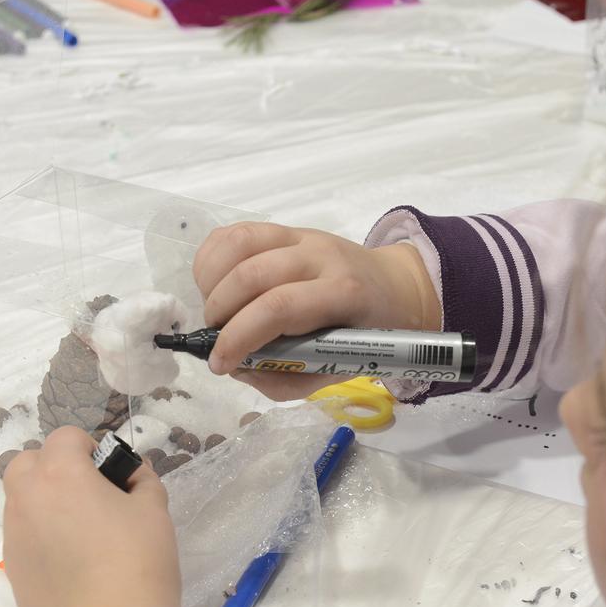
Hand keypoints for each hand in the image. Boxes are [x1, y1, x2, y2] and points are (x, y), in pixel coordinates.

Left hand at [2, 427, 181, 606]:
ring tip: (82, 533)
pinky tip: (71, 562)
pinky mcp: (11, 570)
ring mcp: (13, 536)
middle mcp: (26, 498)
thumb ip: (142, 481)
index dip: (91, 447)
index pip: (66, 437)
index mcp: (60, 474)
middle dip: (54, 469)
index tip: (111, 473)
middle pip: (28, 463)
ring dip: (46, 503)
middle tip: (89, 495)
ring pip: (21, 501)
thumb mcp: (154, 512)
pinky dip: (41, 535)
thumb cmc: (137, 562)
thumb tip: (131, 475)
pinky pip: (22, 536)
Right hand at [193, 222, 440, 400]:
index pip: (279, 307)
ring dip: (211, 283)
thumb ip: (286, 378)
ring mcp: (301, 235)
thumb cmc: (366, 333)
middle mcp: (321, 255)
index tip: (220, 364)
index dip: (239, 337)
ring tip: (214, 312)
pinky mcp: (284, 228)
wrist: (393, 287)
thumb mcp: (336, 369)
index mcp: (344, 292)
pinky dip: (212, 259)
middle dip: (220, 313)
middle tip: (216, 339)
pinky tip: (215, 286)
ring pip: (238, 243)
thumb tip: (237, 368)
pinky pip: (234, 232)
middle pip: (252, 274)